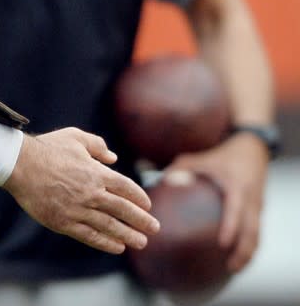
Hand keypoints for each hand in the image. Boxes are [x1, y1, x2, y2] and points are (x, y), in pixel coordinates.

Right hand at [3, 128, 159, 254]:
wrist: (19, 164)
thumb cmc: (46, 148)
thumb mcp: (74, 137)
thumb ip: (97, 145)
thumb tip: (113, 157)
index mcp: (96, 172)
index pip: (126, 188)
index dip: (139, 198)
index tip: (147, 205)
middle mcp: (91, 193)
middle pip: (123, 209)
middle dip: (141, 220)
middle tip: (154, 228)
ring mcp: (78, 209)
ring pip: (110, 226)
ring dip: (128, 235)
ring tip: (141, 242)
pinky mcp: (63, 222)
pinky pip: (90, 235)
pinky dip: (105, 242)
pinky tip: (117, 246)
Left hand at [165, 132, 268, 271]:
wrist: (252, 150)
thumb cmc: (221, 156)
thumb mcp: (201, 158)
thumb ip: (181, 168)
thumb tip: (161, 179)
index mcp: (237, 187)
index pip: (236, 211)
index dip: (231, 228)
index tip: (223, 244)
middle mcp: (251, 200)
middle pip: (252, 231)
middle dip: (243, 250)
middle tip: (229, 267)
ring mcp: (258, 206)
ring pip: (257, 235)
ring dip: (248, 252)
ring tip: (233, 268)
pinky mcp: (259, 210)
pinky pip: (256, 231)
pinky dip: (249, 245)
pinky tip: (237, 257)